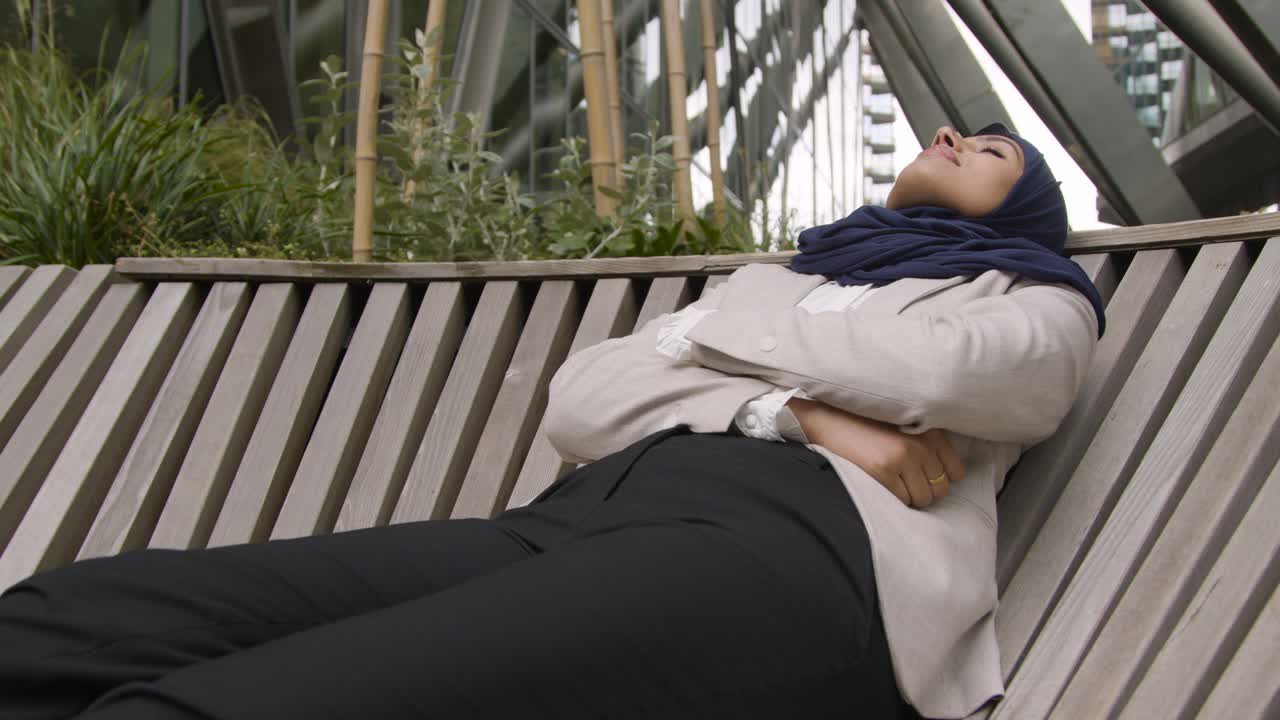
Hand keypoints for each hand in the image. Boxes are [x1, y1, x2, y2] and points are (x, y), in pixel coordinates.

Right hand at [787, 398, 964, 507]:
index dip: (941, 479)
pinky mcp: (883, 471)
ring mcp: (902, 458)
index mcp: (930, 431)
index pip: (956, 471)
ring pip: (922, 499)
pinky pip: (902, 500)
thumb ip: (927, 444)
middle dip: (925, 491)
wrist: (829, 420)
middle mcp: (920, 444)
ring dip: (910, 497)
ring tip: (893, 483)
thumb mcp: (904, 426)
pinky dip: (894, 499)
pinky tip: (882, 484)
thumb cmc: (866, 425)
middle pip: (940, 489)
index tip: (926, 477)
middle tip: (906, 483)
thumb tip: (948, 476)